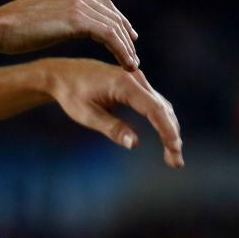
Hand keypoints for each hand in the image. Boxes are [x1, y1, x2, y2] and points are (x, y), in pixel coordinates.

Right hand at [0, 0, 139, 70]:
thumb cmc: (9, 31)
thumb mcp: (36, 21)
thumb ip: (52, 20)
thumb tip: (52, 28)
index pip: (101, 5)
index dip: (116, 20)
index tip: (125, 36)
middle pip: (112, 13)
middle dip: (126, 33)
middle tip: (133, 51)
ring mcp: (78, 5)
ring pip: (114, 25)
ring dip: (126, 46)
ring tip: (132, 64)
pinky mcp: (77, 20)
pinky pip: (109, 35)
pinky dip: (120, 50)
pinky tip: (125, 63)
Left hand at [40, 58, 183, 166]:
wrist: (62, 74)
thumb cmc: (71, 94)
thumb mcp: (87, 115)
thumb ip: (112, 128)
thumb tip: (134, 144)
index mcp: (125, 84)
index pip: (155, 109)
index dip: (167, 131)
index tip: (175, 150)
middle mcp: (136, 79)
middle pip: (163, 109)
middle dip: (172, 136)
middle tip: (176, 163)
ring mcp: (137, 80)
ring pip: (162, 107)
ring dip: (170, 130)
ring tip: (172, 157)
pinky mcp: (135, 85)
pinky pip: (154, 104)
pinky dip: (162, 121)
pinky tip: (165, 138)